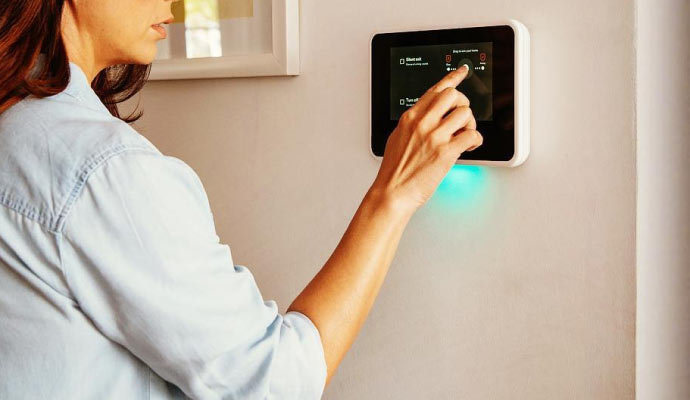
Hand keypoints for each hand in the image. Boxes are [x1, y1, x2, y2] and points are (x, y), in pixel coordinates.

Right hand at [369, 65, 483, 213]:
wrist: (392, 192)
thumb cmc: (395, 171)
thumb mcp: (398, 139)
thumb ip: (414, 125)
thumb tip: (428, 118)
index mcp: (410, 118)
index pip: (434, 90)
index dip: (452, 78)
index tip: (462, 72)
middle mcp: (422, 123)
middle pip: (452, 96)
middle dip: (462, 104)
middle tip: (462, 118)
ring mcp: (434, 136)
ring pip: (465, 114)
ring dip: (470, 124)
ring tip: (464, 136)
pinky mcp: (446, 152)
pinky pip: (472, 135)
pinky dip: (476, 140)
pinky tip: (469, 146)